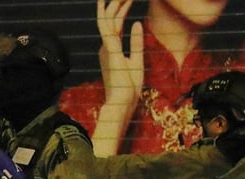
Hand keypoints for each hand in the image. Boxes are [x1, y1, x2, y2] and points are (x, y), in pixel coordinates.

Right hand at [93, 0, 144, 155]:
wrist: (122, 103)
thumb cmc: (129, 88)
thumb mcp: (137, 61)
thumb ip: (136, 42)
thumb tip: (138, 23)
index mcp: (111, 49)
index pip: (115, 23)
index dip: (121, 8)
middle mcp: (106, 46)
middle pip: (110, 17)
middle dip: (116, 1)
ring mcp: (106, 46)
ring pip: (108, 17)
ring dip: (114, 2)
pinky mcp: (110, 49)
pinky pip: (107, 25)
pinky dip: (108, 12)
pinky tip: (109, 1)